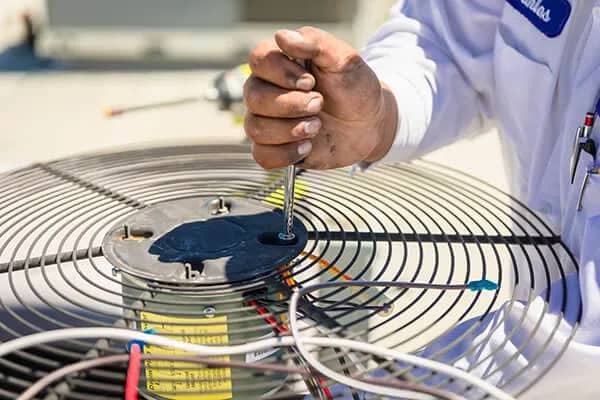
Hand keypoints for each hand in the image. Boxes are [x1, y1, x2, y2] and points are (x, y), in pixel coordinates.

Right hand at [244, 26, 397, 169]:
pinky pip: (261, 155)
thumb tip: (281, 36)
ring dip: (290, 130)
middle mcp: (267, 90)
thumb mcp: (344, 59)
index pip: (258, 60)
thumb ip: (315, 43)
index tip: (310, 81)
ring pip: (255, 128)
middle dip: (291, 105)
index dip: (280, 73)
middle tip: (319, 104)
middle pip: (255, 97)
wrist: (370, 123)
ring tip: (317, 126)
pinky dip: (285, 154)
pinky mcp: (275, 148)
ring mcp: (268, 120)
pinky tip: (307, 146)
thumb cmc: (355, 88)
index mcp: (280, 62)